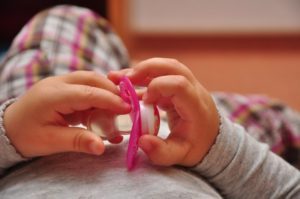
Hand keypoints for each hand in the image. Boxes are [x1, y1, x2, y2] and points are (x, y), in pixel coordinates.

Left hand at [4, 71, 130, 157]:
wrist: (7, 128)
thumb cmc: (27, 135)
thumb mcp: (51, 141)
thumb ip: (78, 141)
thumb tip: (102, 147)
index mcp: (53, 95)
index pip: (88, 93)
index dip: (110, 100)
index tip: (128, 108)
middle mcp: (58, 83)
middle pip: (92, 79)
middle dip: (112, 91)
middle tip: (127, 106)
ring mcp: (60, 82)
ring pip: (90, 80)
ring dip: (106, 92)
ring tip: (117, 108)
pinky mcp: (63, 87)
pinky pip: (85, 87)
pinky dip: (98, 96)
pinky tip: (104, 109)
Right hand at [109, 58, 218, 166]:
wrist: (209, 139)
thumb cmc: (195, 146)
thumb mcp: (178, 155)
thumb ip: (160, 152)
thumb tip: (141, 140)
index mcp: (196, 107)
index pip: (179, 84)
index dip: (158, 87)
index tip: (145, 101)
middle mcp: (194, 90)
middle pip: (172, 66)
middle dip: (147, 68)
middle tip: (126, 78)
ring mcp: (187, 85)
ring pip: (166, 66)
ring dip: (144, 69)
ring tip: (122, 78)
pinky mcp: (179, 86)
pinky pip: (162, 74)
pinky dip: (145, 77)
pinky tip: (129, 85)